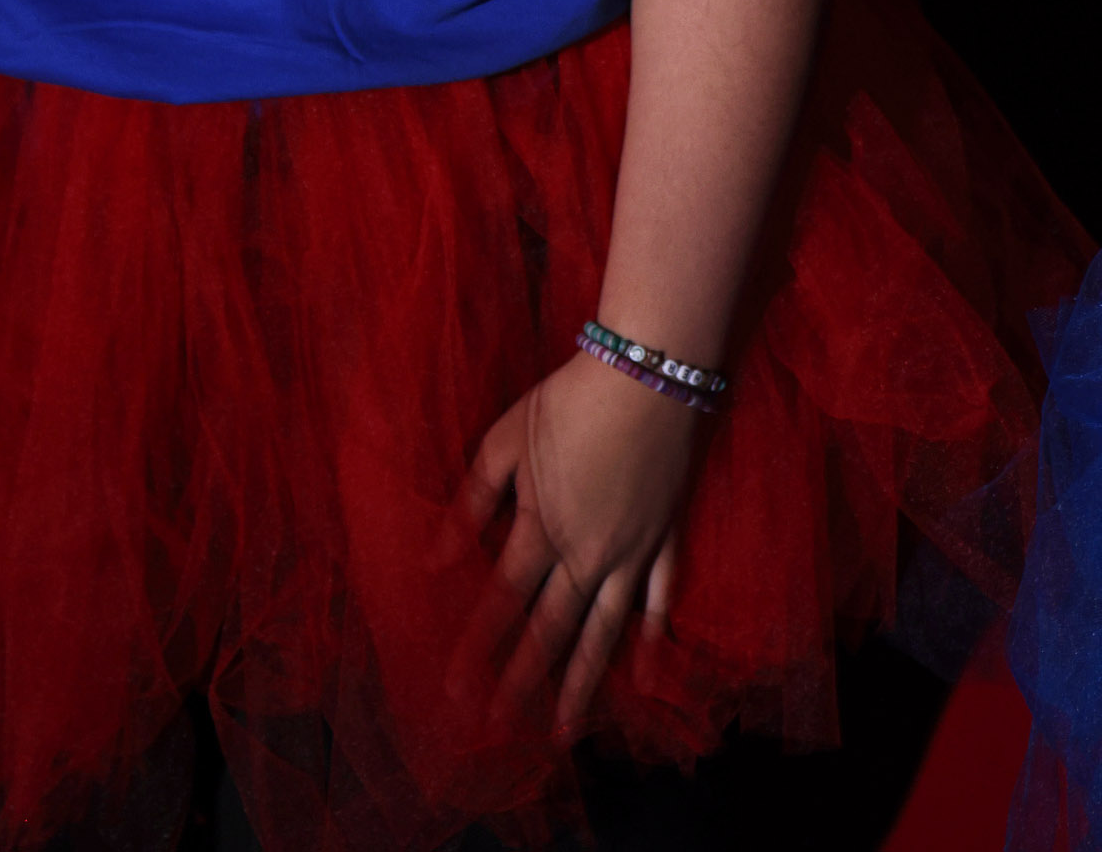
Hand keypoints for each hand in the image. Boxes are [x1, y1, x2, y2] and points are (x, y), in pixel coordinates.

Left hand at [457, 350, 705, 729]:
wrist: (649, 372)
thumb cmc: (570, 399)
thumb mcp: (505, 440)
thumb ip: (472, 501)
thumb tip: (436, 559)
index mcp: (541, 528)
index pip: (503, 602)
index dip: (479, 647)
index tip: (457, 691)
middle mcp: (586, 553)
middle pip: (552, 628)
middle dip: (523, 680)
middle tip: (502, 728)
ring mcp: (631, 549)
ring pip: (605, 629)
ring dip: (582, 680)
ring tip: (565, 728)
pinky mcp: (665, 535)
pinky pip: (660, 595)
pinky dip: (654, 633)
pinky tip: (646, 667)